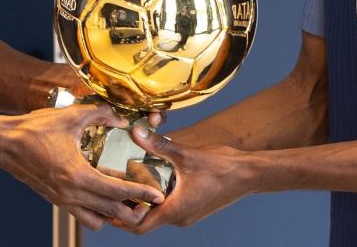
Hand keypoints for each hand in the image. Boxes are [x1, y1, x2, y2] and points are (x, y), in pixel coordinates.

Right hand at [0, 105, 165, 230]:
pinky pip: (83, 216)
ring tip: (126, 200)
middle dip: (134, 209)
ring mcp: (63, 200)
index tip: (157, 195)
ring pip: (98, 220)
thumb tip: (120, 117)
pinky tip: (103, 196)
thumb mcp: (70, 116)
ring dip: (114, 214)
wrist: (4, 144)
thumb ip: (99, 114)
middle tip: (148, 200)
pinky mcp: (56, 200)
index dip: (141, 193)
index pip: (117, 191)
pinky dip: (97, 212)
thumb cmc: (34, 129)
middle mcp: (71, 194)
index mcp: (77, 175)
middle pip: (112, 213)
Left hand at [120, 125, 254, 232]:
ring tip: (125, 183)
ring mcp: (187, 214)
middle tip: (111, 190)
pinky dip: (155, 198)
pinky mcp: (192, 207)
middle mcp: (180, 217)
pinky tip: (148, 178)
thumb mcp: (186, 154)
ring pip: (156, 214)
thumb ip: (159, 145)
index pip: (139, 226)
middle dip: (127, 209)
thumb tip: (135, 132)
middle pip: (145, 222)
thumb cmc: (222, 167)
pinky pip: (167, 207)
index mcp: (175, 210)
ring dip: (141, 203)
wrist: (249, 174)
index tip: (107, 200)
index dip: (120, 218)